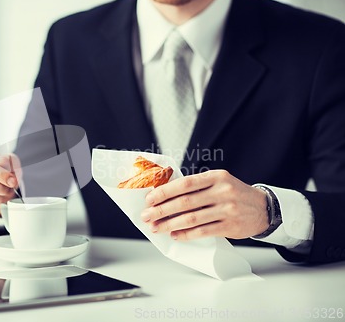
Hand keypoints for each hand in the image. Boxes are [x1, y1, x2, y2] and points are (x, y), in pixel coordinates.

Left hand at [141, 170, 268, 240]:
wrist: (264, 208)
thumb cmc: (234, 193)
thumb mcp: (219, 182)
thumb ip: (197, 186)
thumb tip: (165, 195)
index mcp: (216, 177)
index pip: (185, 183)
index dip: (164, 192)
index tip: (150, 199)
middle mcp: (222, 192)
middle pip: (185, 202)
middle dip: (161, 210)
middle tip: (147, 216)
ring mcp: (227, 210)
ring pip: (191, 219)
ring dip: (170, 224)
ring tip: (156, 227)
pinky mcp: (230, 227)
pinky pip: (202, 232)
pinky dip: (185, 234)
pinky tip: (174, 234)